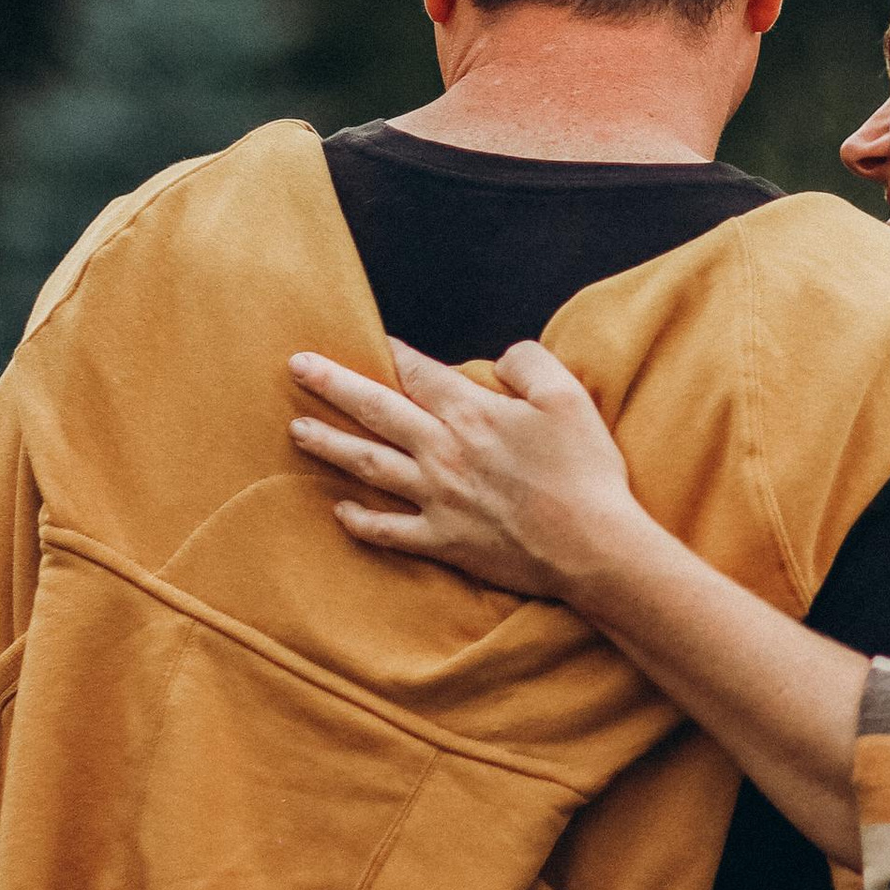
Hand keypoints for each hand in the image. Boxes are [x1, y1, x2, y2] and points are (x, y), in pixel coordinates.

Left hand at [288, 338, 637, 602]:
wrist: (591, 547)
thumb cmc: (584, 470)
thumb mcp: (567, 397)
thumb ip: (528, 363)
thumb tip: (498, 360)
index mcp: (471, 412)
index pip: (419, 372)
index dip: (395, 353)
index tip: (377, 342)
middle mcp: (442, 451)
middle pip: (376, 410)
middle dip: (333, 384)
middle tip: (297, 366)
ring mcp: (437, 499)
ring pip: (369, 465)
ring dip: (330, 444)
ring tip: (297, 429)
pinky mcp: (442, 540)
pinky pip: (388, 530)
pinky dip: (360, 521)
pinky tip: (339, 510)